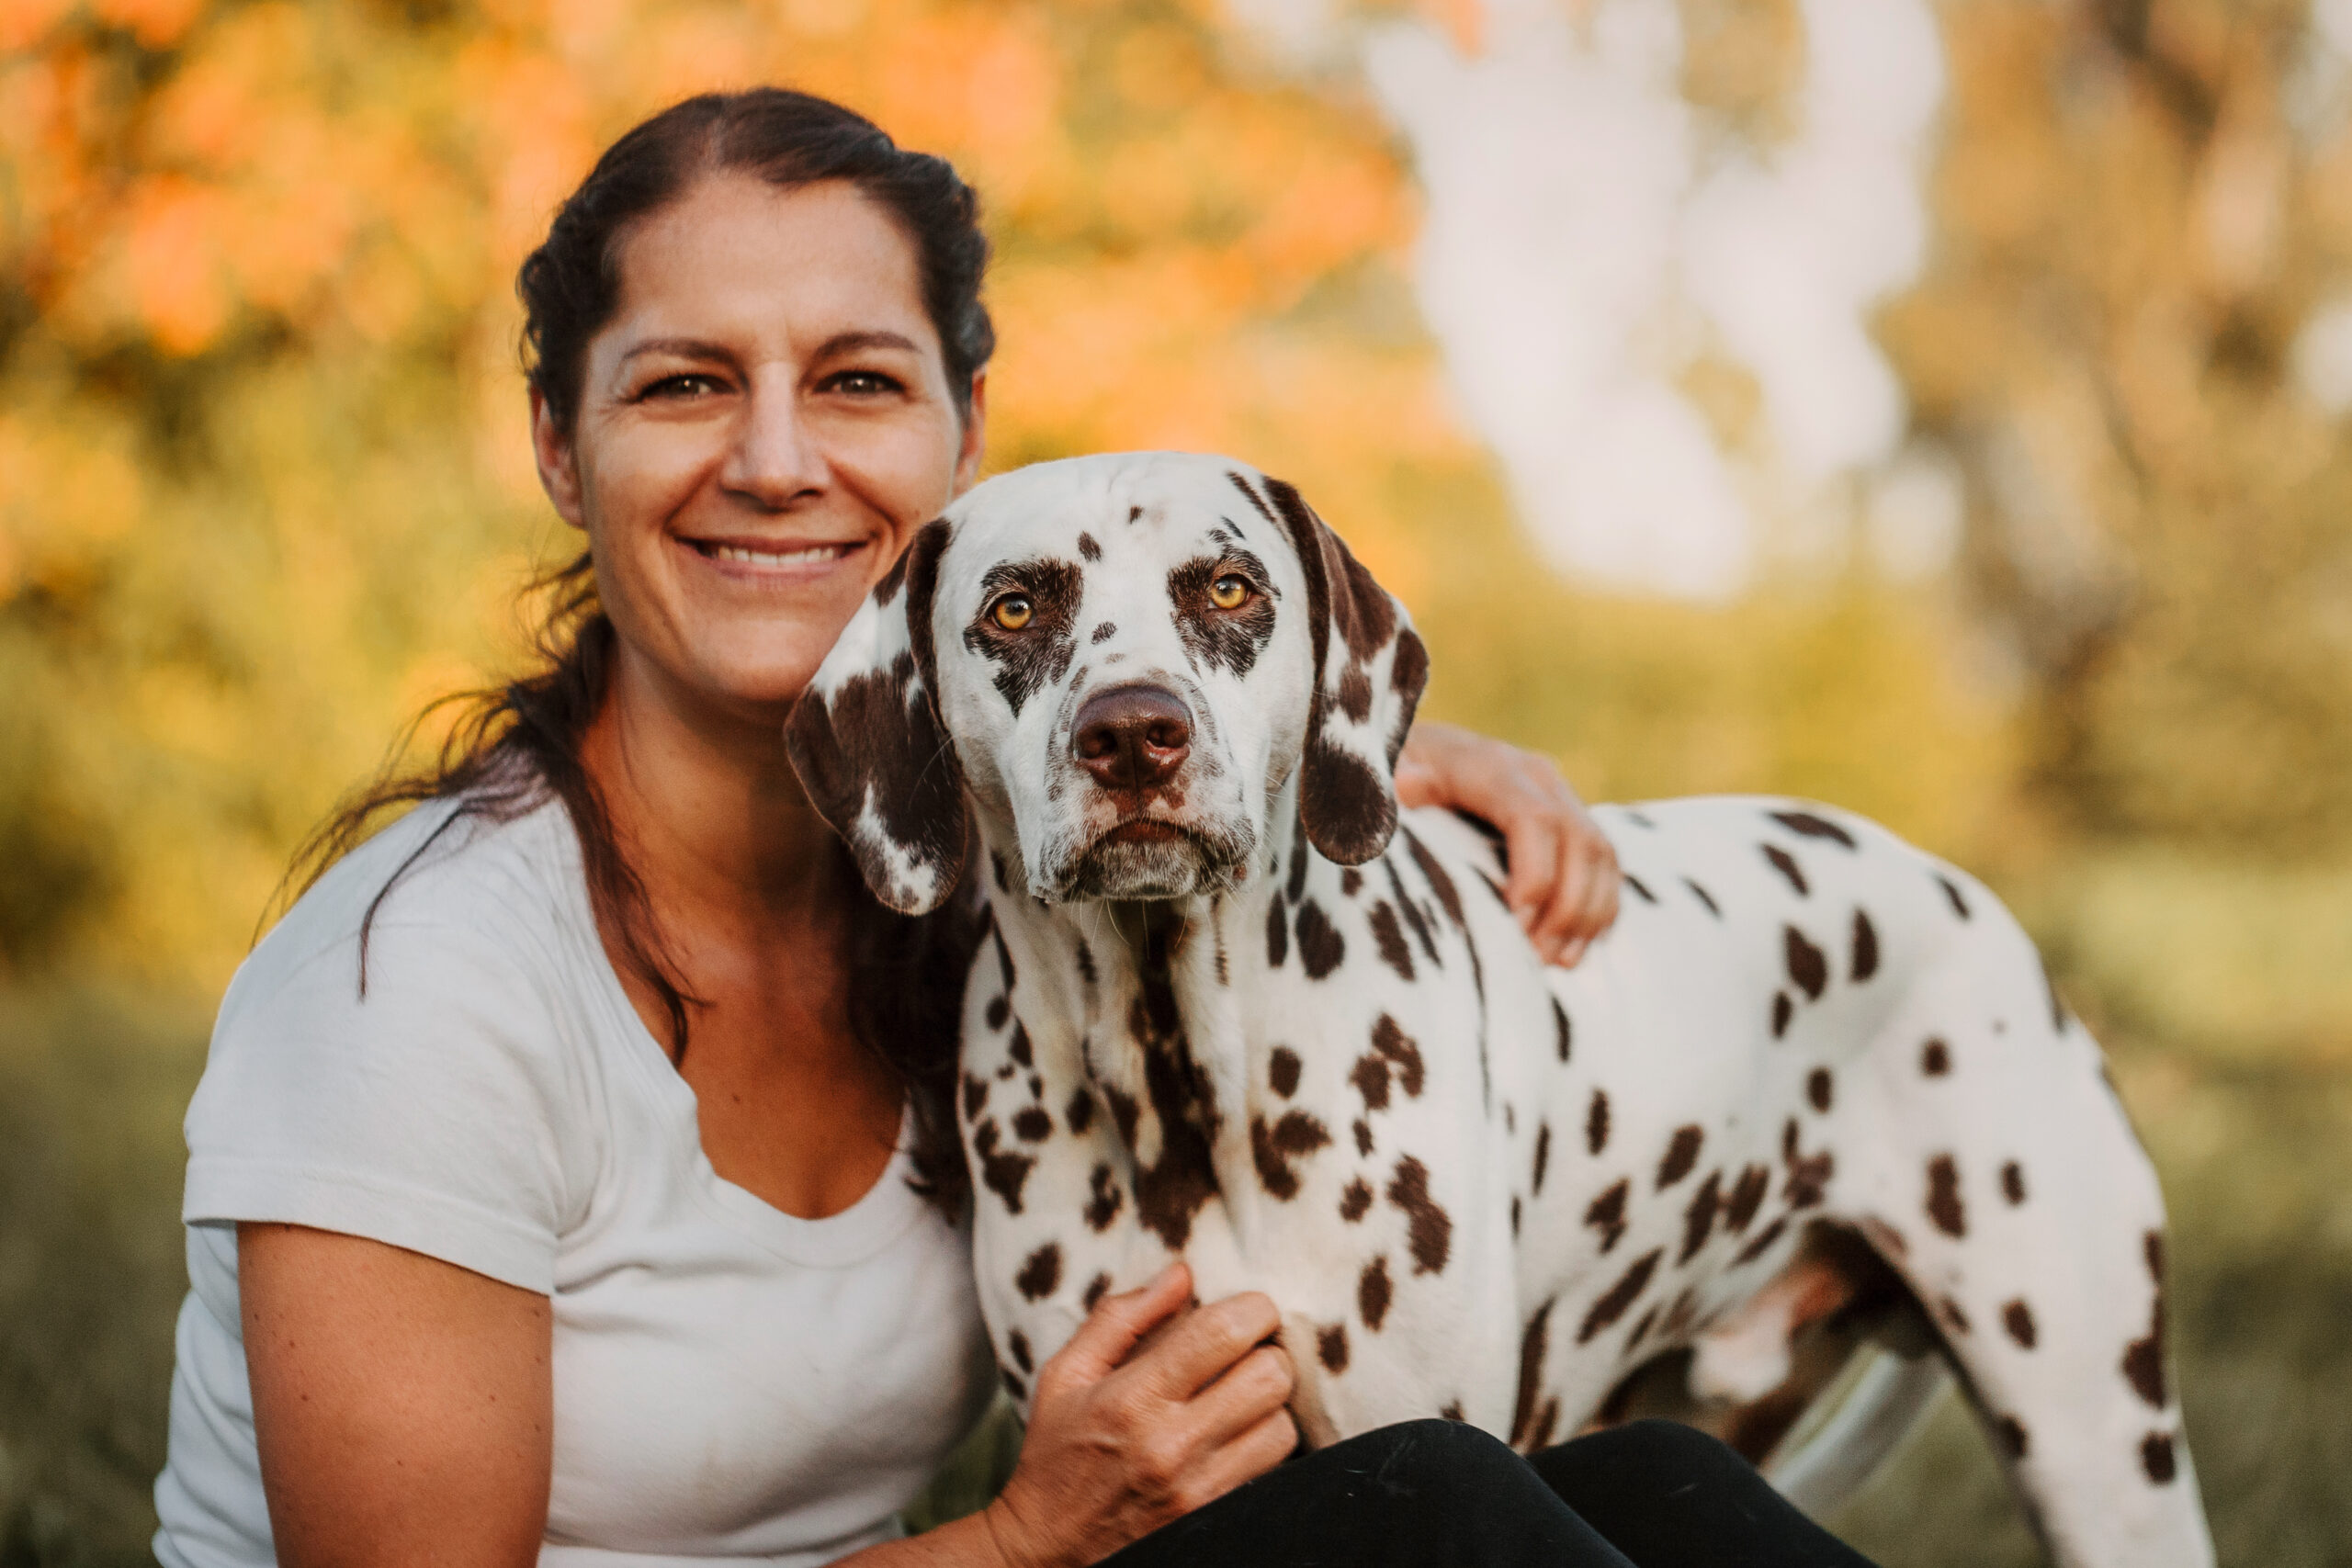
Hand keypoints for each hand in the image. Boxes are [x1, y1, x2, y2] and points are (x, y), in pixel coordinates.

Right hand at [980, 1264, 1296, 1567]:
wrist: (1050, 1550)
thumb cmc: (1056, 1453)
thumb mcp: (1067, 1374)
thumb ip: (1122, 1318)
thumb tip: (1182, 1274)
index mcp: (1132, 1398)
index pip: (1223, 1333)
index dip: (1253, 1308)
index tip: (1249, 1309)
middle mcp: (1173, 1445)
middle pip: (1270, 1375)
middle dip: (1266, 1353)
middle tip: (1244, 1354)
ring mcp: (1200, 1490)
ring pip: (1283, 1426)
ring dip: (1268, 1404)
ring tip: (1237, 1398)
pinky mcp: (1215, 1518)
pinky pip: (1274, 1470)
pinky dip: (1264, 1445)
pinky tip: (1236, 1436)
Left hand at [1394, 720, 1620, 966]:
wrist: (1411, 754)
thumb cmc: (1389, 775)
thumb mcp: (1380, 774)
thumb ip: (1391, 785)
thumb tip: (1406, 786)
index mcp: (1491, 766)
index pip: (1535, 820)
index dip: (1536, 876)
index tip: (1516, 926)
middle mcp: (1535, 777)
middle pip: (1580, 842)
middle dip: (1566, 908)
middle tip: (1536, 959)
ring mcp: (1558, 797)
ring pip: (1601, 856)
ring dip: (1587, 915)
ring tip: (1556, 963)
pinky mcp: (1569, 821)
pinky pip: (1605, 866)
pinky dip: (1598, 910)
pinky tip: (1574, 949)